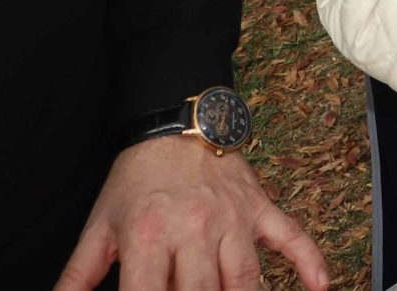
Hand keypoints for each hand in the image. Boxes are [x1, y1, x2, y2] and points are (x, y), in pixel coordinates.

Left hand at [51, 136, 327, 290]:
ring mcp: (233, 219)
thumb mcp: (99, 225)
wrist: (178, 121)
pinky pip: (291, 236)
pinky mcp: (259, 208)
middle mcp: (194, 230)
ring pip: (246, 278)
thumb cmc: (136, 178)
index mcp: (149, 236)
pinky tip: (319, 287)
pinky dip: (309, 262)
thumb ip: (77, 275)